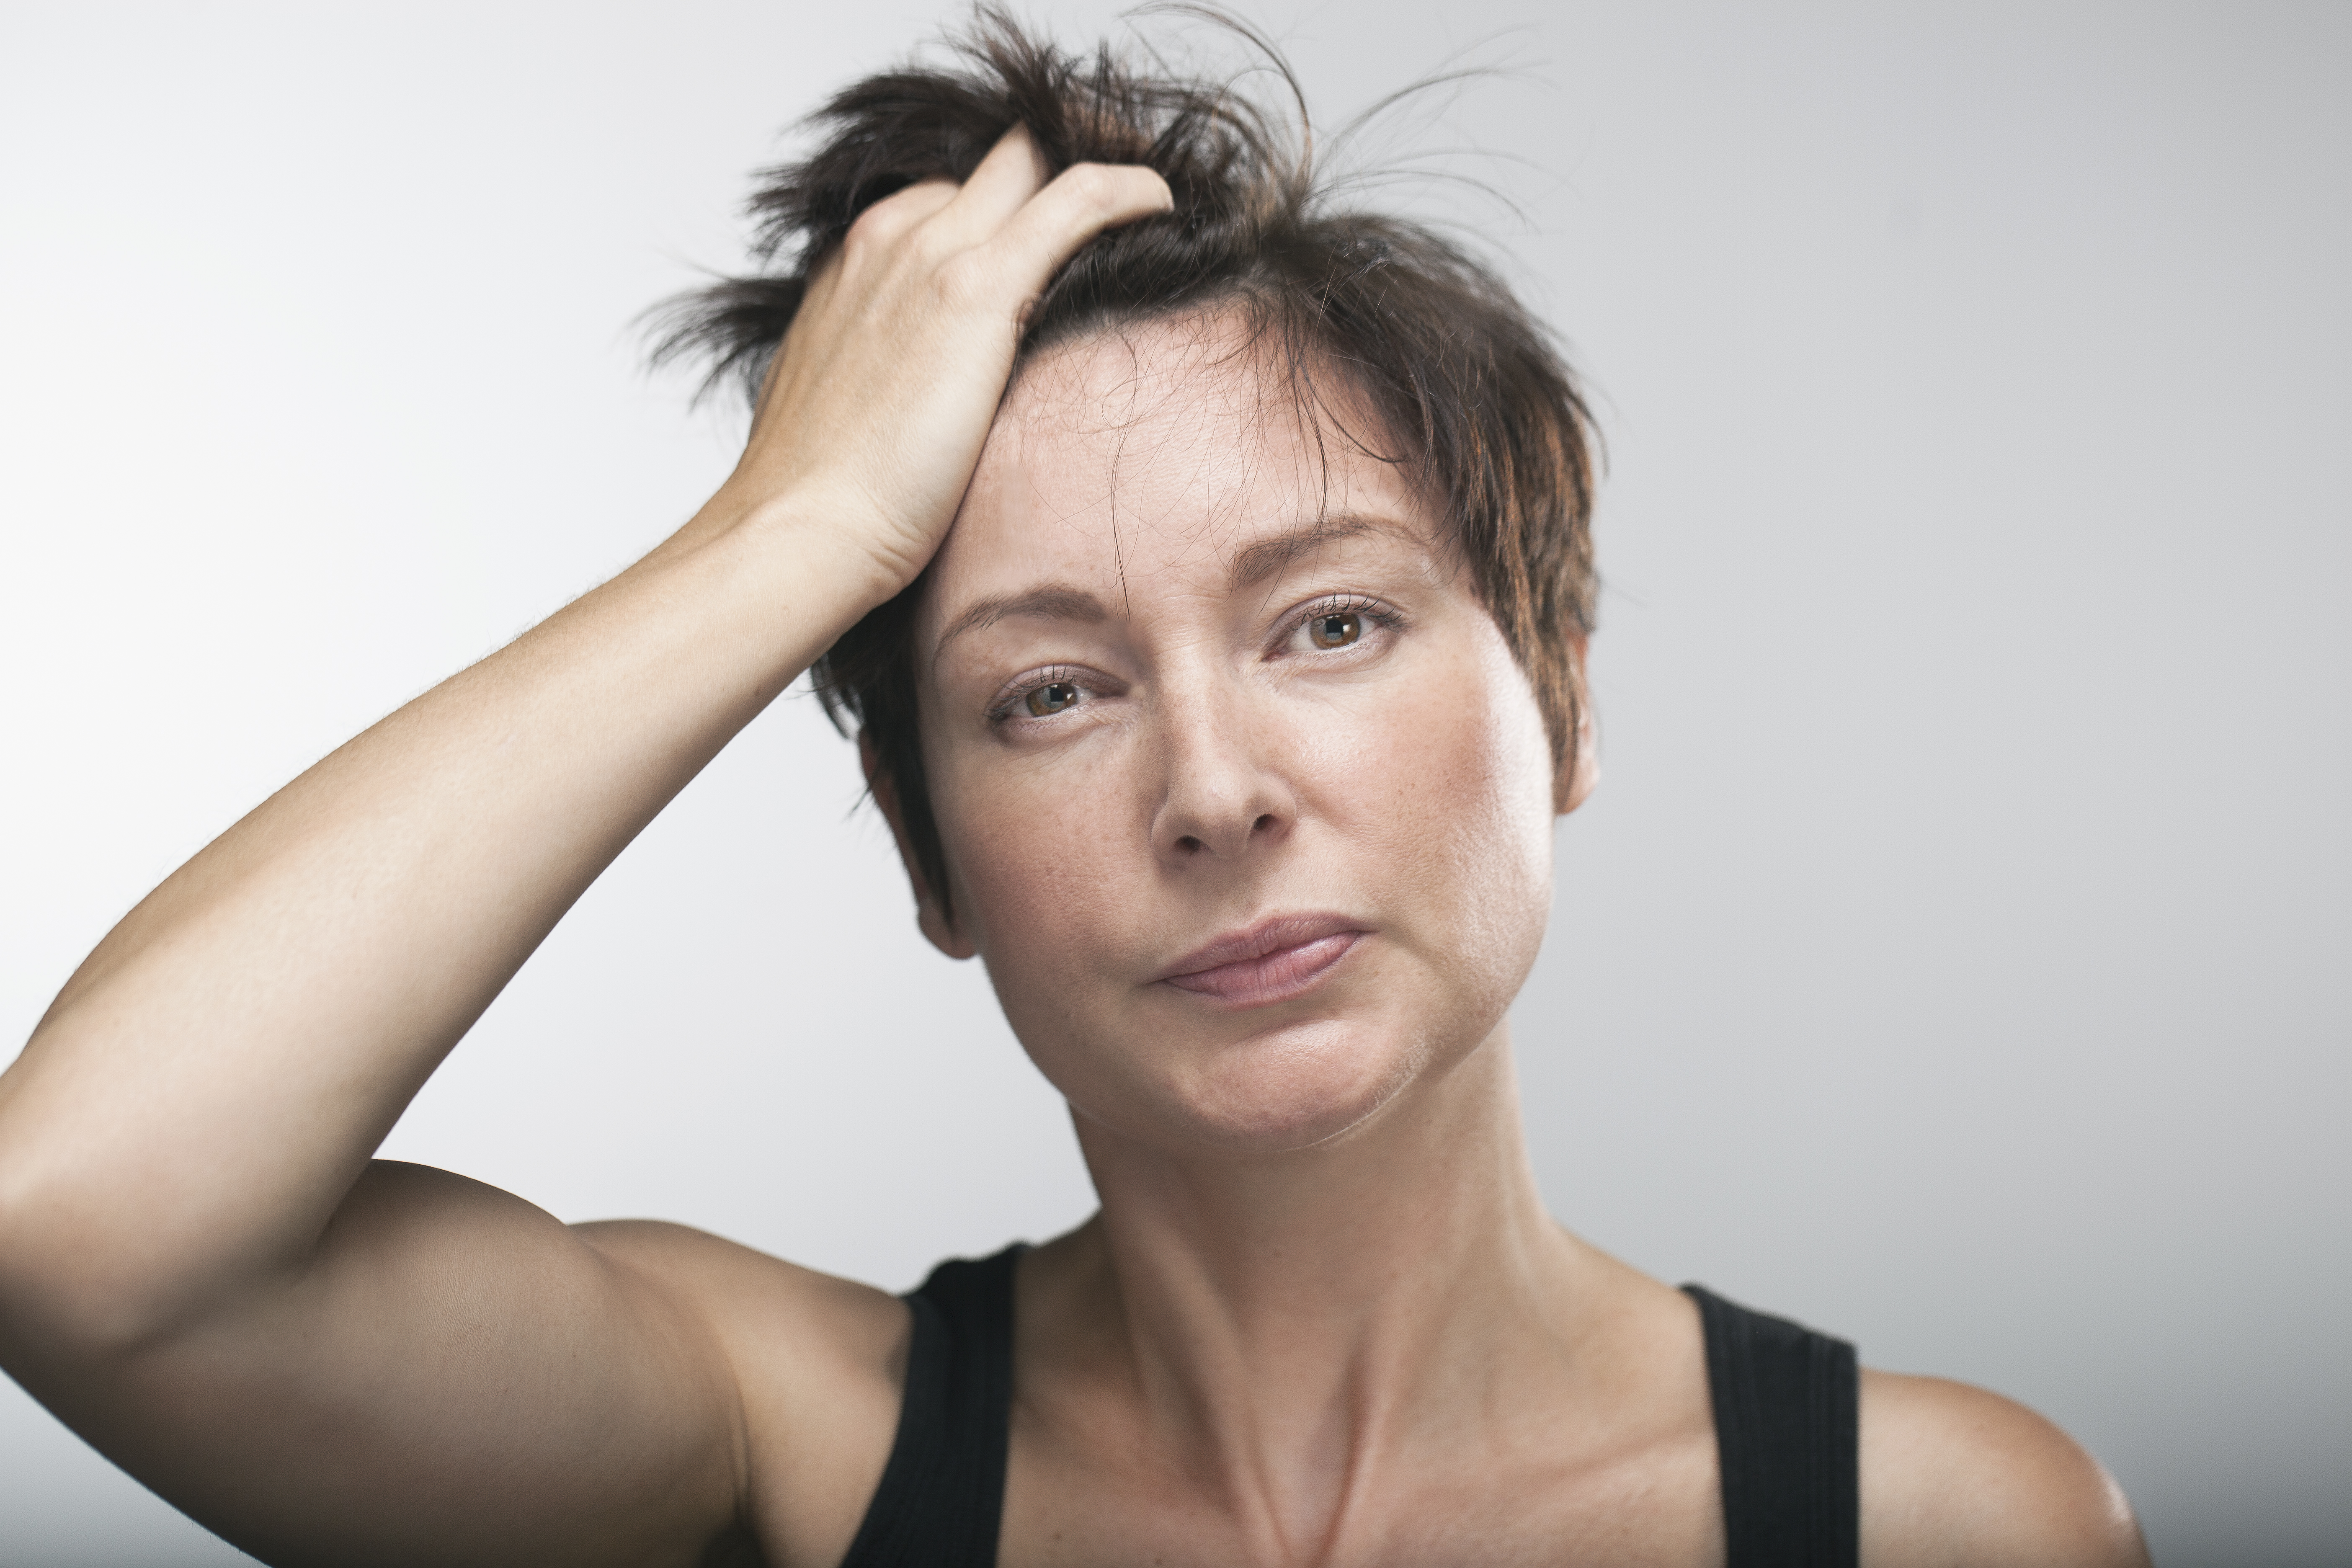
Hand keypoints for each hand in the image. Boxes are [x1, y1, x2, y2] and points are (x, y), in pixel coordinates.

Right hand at [708, 126, 1172, 602]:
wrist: (800, 530)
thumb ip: (879, 378)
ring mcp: (931, 255)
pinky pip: (1077, 199)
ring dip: (1094, 174)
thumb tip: (914, 406)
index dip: (1007, 211)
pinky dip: (1126, 190)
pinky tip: (1163, 204)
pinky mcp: (979, 289)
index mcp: (856, 268)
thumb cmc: (820, 496)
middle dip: (1054, 172)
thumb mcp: (841, 410)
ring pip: (1030, 163)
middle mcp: (890, 241)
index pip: (946, 200)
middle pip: (991, 167)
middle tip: (1117, 210)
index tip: (1054, 238)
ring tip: (1148, 207)